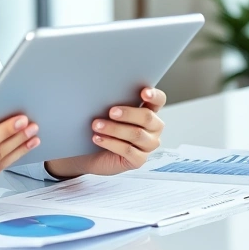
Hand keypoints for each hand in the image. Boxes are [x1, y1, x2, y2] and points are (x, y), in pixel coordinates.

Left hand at [45, 87, 165, 178]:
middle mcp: (153, 128)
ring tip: (96, 125)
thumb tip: (102, 89)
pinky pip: (128, 150)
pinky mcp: (139, 160)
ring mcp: (148, 145)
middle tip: (110, 111)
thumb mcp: (107, 111)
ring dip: (115, 128)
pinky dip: (111, 143)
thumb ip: (112, 101)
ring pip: (137, 134)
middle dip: (128, 113)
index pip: (158, 100)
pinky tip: (97, 138)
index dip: (154, 95)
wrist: (90, 152)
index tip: (143, 92)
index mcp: (149, 110)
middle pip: (148, 117)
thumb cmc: (102, 125)